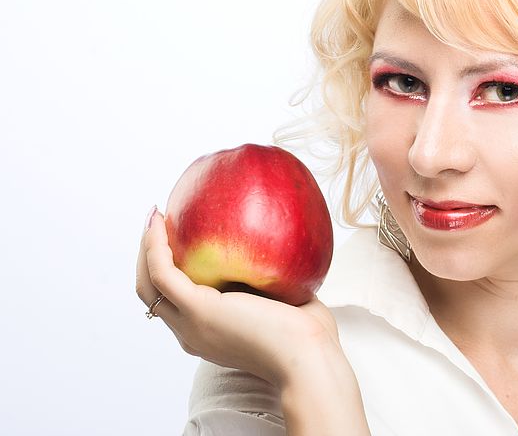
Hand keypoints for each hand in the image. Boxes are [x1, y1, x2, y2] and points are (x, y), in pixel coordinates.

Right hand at [135, 207, 343, 386]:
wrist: (309, 359)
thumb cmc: (311, 339)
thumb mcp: (288, 303)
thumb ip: (278, 281)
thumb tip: (284, 252)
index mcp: (211, 335)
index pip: (176, 304)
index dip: (171, 273)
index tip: (178, 241)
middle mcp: (193, 333)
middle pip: (153, 294)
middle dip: (149, 258)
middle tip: (157, 223)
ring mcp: (191, 324)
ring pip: (150, 284)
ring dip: (147, 248)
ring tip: (154, 216)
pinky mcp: (197, 309)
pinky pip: (163, 272)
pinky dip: (155, 245)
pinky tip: (160, 221)